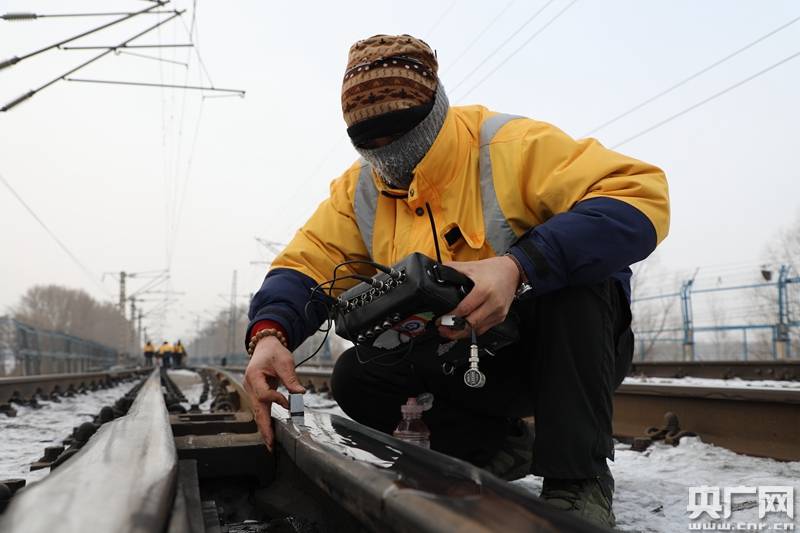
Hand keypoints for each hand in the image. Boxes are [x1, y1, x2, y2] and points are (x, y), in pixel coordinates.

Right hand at [243, 335, 304, 450]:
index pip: (264, 395)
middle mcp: (249, 386)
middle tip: (270, 443)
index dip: (277, 400)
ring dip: (264, 428)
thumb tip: (300, 394)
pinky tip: (269, 433)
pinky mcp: (256, 395)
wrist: (265, 346)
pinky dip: (264, 421)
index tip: (290, 404)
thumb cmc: (274, 352)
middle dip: (264, 427)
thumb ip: (291, 378)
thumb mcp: (284, 361)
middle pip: (256, 410)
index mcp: (254, 376)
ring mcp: (251, 391)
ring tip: (270, 444)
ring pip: (257, 413)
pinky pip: (260, 410)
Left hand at [437, 256, 519, 339]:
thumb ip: (454, 268)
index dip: (450, 317)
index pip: (464, 309)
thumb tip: (437, 271)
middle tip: (442, 330)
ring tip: (449, 332)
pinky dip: (473, 330)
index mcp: (484, 290)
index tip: (440, 320)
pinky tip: (463, 329)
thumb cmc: (494, 269)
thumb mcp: (472, 266)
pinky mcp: (501, 317)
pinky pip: (484, 328)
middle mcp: (492, 303)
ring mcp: (498, 312)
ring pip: (477, 329)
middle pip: (471, 324)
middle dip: (454, 330)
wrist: (514, 271)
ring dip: (462, 333)